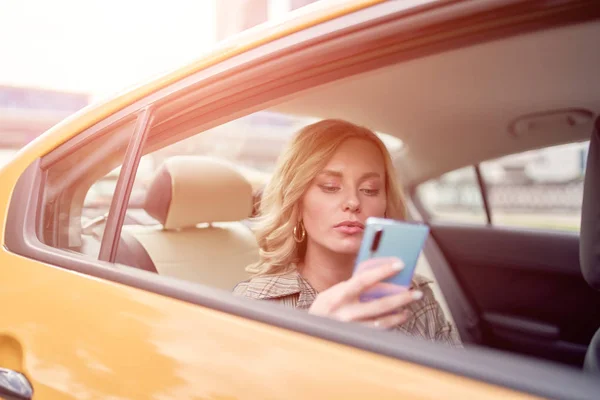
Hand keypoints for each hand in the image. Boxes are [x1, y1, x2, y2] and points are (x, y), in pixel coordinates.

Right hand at [308, 257, 422, 328]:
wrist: (309, 334)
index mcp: (338, 295)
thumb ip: (351, 285)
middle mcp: (345, 313)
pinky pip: (379, 331)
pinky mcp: (356, 340)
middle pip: (380, 304)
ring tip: (410, 305)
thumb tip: (377, 275)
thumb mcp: (332, 293)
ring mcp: (351, 329)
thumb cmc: (324, 309)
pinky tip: (399, 317)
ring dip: (400, 312)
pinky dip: (391, 323)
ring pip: (383, 321)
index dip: (382, 271)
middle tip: (416, 292)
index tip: (399, 264)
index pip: (363, 280)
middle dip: (401, 297)